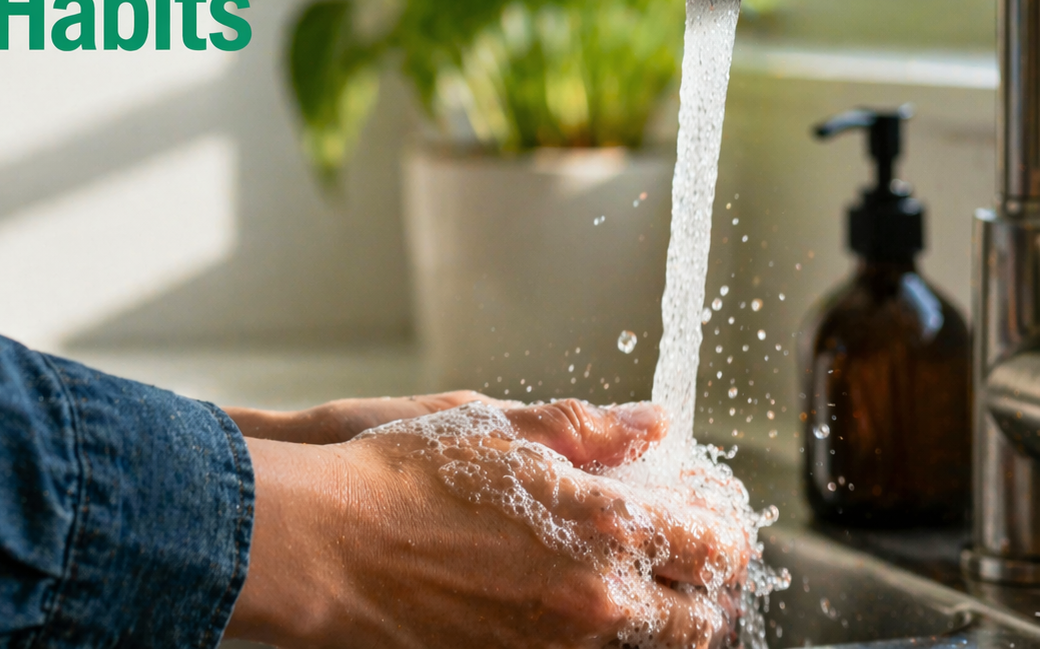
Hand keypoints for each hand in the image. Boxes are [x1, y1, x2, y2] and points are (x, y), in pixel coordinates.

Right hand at [225, 400, 748, 648]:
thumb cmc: (400, 478)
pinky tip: (573, 600)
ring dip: (661, 615)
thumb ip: (589, 430)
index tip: (713, 510)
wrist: (327, 547)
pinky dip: (605, 635)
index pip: (714, 545)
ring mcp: (557, 646)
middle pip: (701, 619)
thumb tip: (652, 427)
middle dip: (706, 585)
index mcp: (603, 529)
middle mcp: (595, 601)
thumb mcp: (499, 426)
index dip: (726, 526)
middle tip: (689, 553)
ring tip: (639, 580)